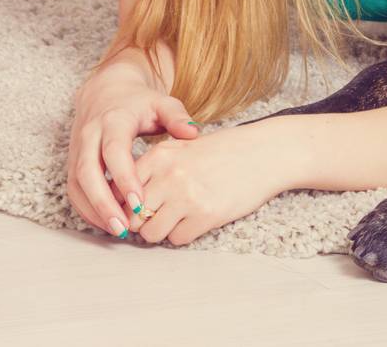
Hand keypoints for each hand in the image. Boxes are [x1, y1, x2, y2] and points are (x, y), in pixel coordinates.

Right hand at [68, 65, 198, 239]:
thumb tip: (193, 132)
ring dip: (93, 210)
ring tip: (117, 231)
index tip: (139, 202)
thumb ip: (177, 117)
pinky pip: (73, 189)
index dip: (125, 177)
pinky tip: (105, 223)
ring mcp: (77, 149)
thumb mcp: (162, 103)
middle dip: (103, 203)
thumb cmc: (141, 103)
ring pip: (76, 184)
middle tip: (123, 227)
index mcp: (113, 120)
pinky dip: (86, 208)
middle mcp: (89, 135)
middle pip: (87, 172)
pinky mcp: (72, 162)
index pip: (114, 151)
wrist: (107, 92)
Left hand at [126, 118, 291, 245]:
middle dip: (141, 222)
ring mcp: (187, 197)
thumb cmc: (224, 151)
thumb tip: (123, 199)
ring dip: (161, 231)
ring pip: (151, 233)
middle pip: (132, 216)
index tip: (132, 210)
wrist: (265, 153)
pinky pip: (177, 239)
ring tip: (177, 219)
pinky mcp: (206, 215)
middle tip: (156, 217)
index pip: (121, 191)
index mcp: (160, 156)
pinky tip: (197, 219)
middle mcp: (169, 176)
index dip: (123, 206)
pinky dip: (183, 234)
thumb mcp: (183, 147)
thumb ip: (153, 168)